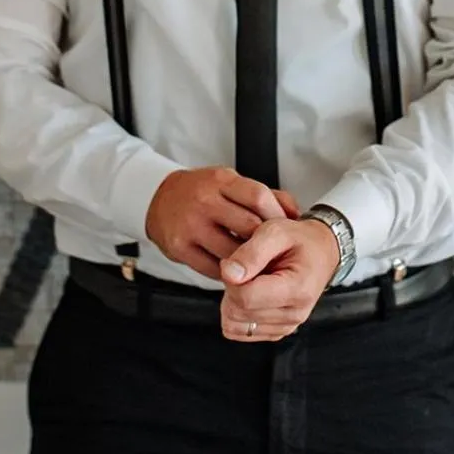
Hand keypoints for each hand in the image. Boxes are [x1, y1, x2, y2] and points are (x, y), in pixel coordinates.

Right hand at [145, 167, 299, 280]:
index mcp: (220, 181)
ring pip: (232, 252)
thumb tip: (295, 214)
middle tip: (275, 251)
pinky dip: (229, 272)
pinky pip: (213, 268)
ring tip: (258, 263)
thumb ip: (263, 195)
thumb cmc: (202, 192)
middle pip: (249, 227)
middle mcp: (204, 201)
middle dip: (266, 241)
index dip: (277, 214)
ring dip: (249, 262)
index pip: (258, 196)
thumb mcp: (230, 182)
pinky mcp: (179, 249)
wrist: (158, 199)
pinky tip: (235, 269)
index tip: (285, 228)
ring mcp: (190, 226)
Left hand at [218, 216, 340, 342]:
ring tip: (250, 280)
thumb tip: (228, 274)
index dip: (231, 278)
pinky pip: (240, 331)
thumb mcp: (276, 231)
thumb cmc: (300, 240)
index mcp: (297, 289)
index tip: (237, 261)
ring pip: (234, 324)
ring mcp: (286, 326)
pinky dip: (237, 312)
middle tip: (246, 268)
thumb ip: (250, 253)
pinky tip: (251, 293)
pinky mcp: (276, 332)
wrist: (320, 252)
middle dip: (231, 288)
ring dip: (232, 301)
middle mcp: (294, 314)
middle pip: (237, 312)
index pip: (245, 297)